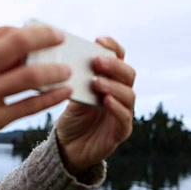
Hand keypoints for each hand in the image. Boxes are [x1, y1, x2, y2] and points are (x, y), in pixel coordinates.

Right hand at [0, 26, 73, 167]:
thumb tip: (26, 45)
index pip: (5, 32)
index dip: (32, 30)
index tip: (48, 32)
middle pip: (19, 45)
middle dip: (47, 38)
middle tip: (62, 39)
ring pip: (30, 76)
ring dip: (55, 71)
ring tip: (66, 71)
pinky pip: (29, 105)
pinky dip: (51, 97)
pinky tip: (63, 92)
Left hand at [55, 36, 135, 174]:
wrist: (68, 149)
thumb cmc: (71, 120)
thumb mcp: (70, 96)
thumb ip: (73, 80)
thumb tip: (62, 60)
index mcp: (110, 81)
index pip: (119, 59)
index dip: (113, 48)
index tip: (98, 40)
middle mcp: (121, 95)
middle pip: (128, 74)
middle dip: (114, 66)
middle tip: (97, 62)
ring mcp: (123, 113)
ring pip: (128, 95)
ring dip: (113, 86)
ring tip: (96, 82)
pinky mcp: (120, 132)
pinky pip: (124, 118)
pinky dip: (117, 107)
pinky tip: (105, 101)